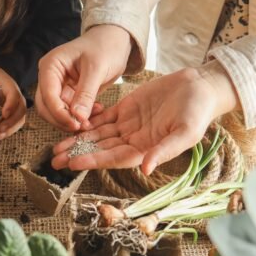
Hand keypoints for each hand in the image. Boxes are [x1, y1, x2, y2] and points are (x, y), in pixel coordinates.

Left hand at [0, 64, 26, 139]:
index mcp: (5, 81)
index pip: (13, 92)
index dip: (11, 104)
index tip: (4, 114)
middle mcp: (14, 93)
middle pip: (21, 108)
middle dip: (12, 121)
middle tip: (0, 130)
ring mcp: (15, 103)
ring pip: (21, 116)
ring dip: (12, 128)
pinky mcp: (12, 111)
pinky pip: (16, 121)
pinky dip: (10, 129)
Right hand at [36, 25, 131, 131]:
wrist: (114, 41)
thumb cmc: (105, 46)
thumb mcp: (97, 68)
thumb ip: (86, 93)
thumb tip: (78, 117)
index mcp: (50, 66)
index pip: (47, 95)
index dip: (59, 113)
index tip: (75, 124)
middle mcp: (50, 78)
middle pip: (46, 107)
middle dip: (62, 120)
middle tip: (82, 127)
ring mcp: (58, 87)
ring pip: (56, 113)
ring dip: (72, 120)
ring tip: (91, 121)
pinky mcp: (69, 95)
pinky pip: (69, 112)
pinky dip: (80, 116)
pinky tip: (95, 112)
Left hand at [51, 61, 240, 173]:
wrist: (201, 87)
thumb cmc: (198, 112)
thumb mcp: (186, 132)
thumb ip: (165, 150)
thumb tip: (146, 169)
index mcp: (145, 150)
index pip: (113, 159)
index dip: (94, 161)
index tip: (74, 163)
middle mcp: (133, 142)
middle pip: (100, 150)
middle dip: (78, 155)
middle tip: (54, 161)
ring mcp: (128, 126)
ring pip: (97, 136)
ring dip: (77, 142)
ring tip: (56, 148)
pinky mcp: (126, 110)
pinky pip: (102, 119)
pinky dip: (87, 124)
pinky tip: (70, 126)